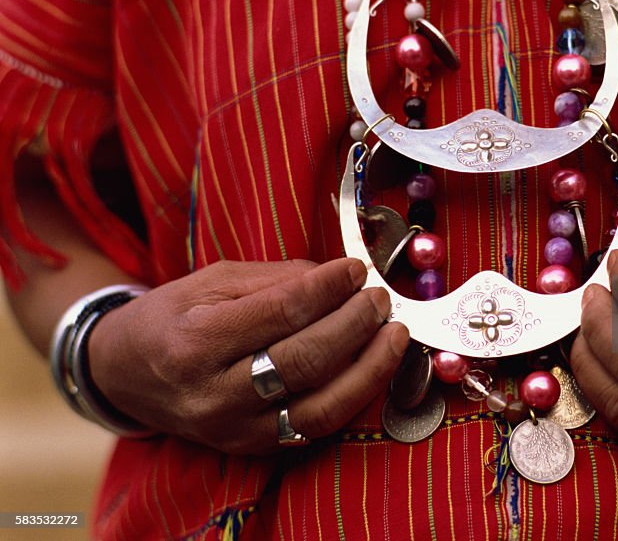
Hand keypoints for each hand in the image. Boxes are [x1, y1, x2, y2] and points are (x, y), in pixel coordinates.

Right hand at [88, 258, 407, 453]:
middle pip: (306, 360)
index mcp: (196, 340)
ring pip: (320, 404)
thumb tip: (339, 276)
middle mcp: (214, 393)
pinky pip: (315, 426)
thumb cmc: (174, 316)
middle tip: (379, 298)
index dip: (328, 288)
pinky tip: (373, 367)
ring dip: (370, 367)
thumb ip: (277, 278)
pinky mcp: (252, 446)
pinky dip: (353, 396)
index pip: (281, 312)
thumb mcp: (212, 281)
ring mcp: (234, 428)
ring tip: (394, 333)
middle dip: (356, 323)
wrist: (126, 372)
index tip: (355, 269)